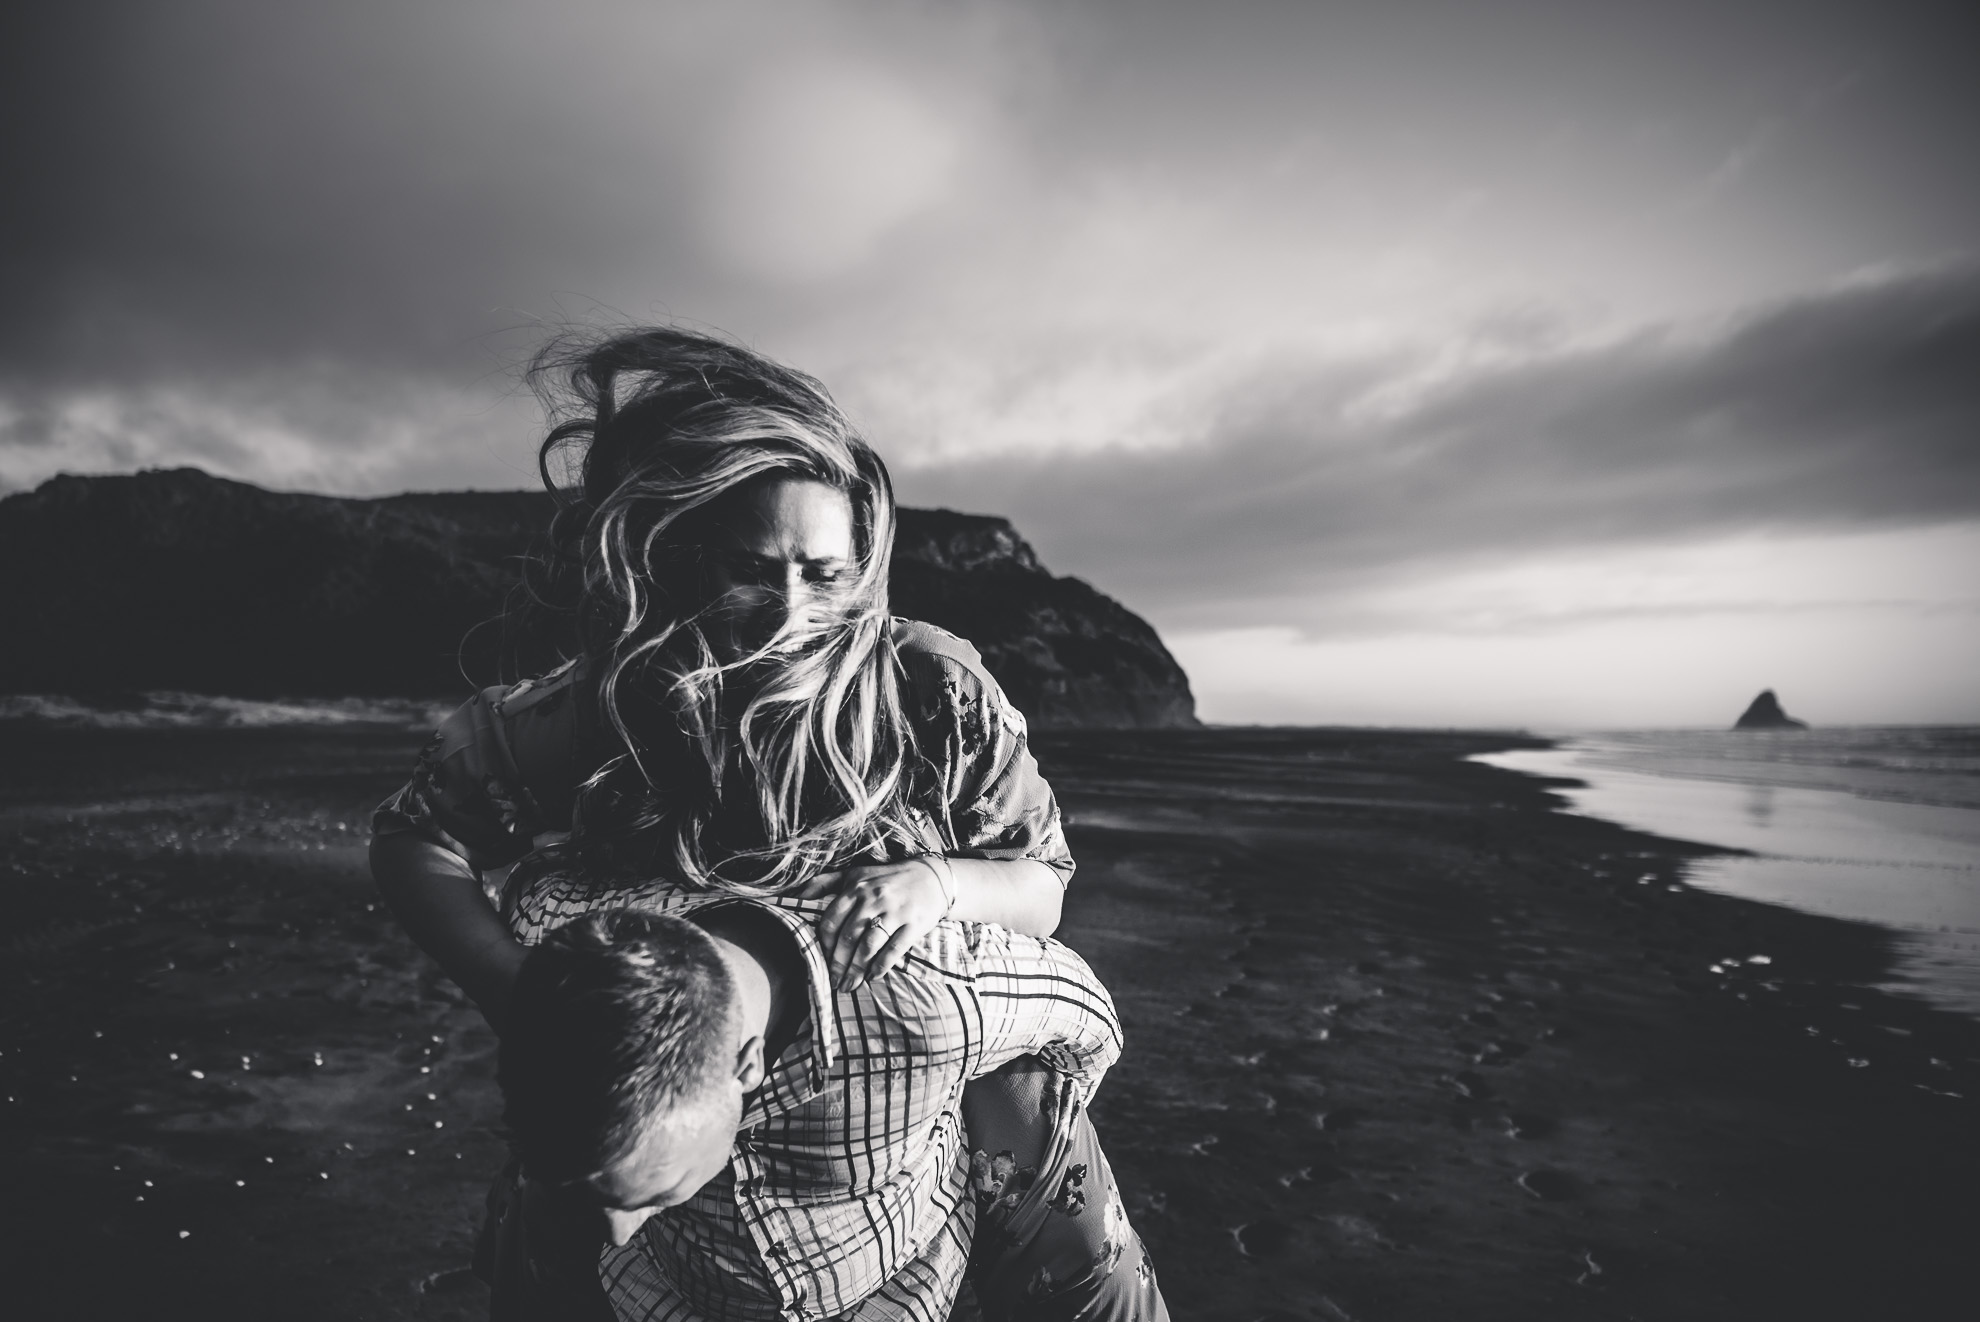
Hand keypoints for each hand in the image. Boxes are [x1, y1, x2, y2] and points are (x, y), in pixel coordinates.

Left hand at [800, 856, 953, 990]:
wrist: (931, 878)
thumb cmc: (886, 879)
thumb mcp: (855, 874)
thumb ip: (824, 883)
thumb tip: (797, 895)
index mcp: (856, 888)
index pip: (831, 921)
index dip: (823, 945)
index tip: (821, 960)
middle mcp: (873, 898)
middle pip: (848, 938)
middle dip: (838, 964)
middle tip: (834, 982)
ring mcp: (895, 911)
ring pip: (869, 946)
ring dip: (857, 970)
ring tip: (849, 986)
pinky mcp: (913, 924)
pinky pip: (894, 950)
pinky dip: (881, 966)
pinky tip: (873, 976)